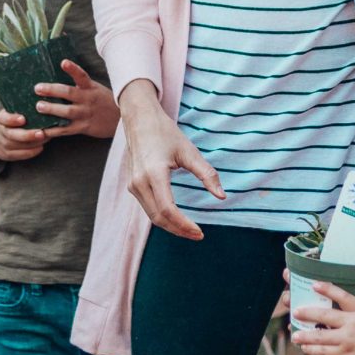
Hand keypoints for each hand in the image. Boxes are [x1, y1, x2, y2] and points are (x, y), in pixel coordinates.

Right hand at [0, 108, 45, 162]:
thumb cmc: (6, 122)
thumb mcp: (8, 113)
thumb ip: (19, 109)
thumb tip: (40, 102)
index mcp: (0, 120)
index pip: (4, 119)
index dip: (12, 119)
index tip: (23, 119)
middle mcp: (1, 133)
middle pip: (13, 135)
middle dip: (28, 135)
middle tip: (41, 133)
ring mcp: (3, 145)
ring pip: (19, 146)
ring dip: (34, 143)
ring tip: (46, 138)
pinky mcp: (7, 155)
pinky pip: (20, 155)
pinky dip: (32, 152)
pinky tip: (41, 147)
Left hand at [34, 60, 119, 138]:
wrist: (120, 121)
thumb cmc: (103, 101)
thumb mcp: (95, 89)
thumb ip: (81, 85)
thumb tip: (59, 76)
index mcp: (91, 88)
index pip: (81, 76)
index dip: (72, 69)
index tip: (63, 62)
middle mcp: (88, 100)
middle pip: (69, 93)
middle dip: (52, 90)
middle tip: (37, 88)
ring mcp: (85, 114)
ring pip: (66, 112)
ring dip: (51, 109)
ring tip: (38, 106)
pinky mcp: (83, 127)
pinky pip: (66, 129)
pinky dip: (53, 130)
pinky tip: (42, 130)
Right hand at [119, 79, 223, 241]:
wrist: (139, 119)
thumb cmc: (165, 132)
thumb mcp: (189, 151)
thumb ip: (206, 174)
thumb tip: (222, 196)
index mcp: (154, 173)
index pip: (168, 209)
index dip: (184, 225)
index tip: (200, 232)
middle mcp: (140, 182)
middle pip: (158, 218)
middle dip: (179, 230)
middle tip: (198, 235)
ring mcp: (133, 185)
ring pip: (152, 216)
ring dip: (170, 226)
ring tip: (189, 230)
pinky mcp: (132, 185)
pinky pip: (147, 208)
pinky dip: (162, 217)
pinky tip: (176, 219)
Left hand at [293, 282, 354, 354]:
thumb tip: (350, 318)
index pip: (343, 297)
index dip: (328, 289)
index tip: (315, 284)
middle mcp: (353, 324)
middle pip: (325, 316)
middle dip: (308, 313)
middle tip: (295, 311)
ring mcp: (348, 340)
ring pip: (321, 336)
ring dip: (305, 336)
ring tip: (295, 335)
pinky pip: (325, 352)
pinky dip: (313, 350)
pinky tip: (306, 349)